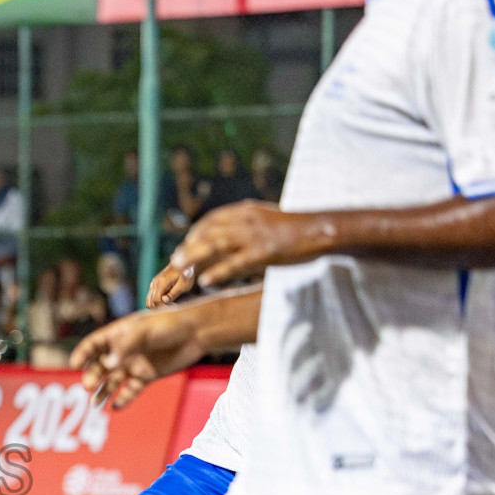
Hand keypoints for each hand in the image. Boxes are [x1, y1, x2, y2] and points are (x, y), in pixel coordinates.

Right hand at [69, 310, 208, 409]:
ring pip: (112, 381)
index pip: (93, 345)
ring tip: (94, 404)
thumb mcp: (143, 331)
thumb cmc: (168, 324)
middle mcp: (123, 351)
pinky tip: (115, 407)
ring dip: (103, 392)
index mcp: (118, 335)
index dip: (82, 354)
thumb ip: (124, 347)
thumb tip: (108, 365)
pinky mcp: (147, 376)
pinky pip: (131, 390)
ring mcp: (134, 364)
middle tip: (89, 386)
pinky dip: (123, 399)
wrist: (195, 332)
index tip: (74, 364)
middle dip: (92, 376)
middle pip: (100, 366)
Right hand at [146, 260, 197, 308]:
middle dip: (160, 308)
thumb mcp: (184, 285)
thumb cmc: (186, 274)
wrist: (184, 263)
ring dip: (157, 306)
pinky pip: (151, 297)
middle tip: (172, 307)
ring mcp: (153, 283)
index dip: (163, 307)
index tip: (174, 306)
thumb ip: (173, 293)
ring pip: (149, 301)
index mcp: (161, 282)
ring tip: (169, 304)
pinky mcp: (154, 284)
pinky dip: (157, 302)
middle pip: (150, 303)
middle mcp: (154, 283)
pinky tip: (167, 300)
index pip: (156, 301)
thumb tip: (164, 301)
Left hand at [171, 200, 326, 288]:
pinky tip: (206, 282)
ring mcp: (254, 235)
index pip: (209, 222)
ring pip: (215, 245)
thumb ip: (244, 228)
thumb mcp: (264, 222)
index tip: (181, 251)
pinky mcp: (265, 251)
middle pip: (206, 234)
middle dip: (187, 250)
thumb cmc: (294, 230)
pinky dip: (219, 272)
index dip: (192, 237)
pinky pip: (237, 263)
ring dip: (194, 257)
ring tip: (178, 269)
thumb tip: (225, 238)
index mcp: (244, 212)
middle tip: (172, 264)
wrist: (322, 229)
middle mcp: (244, 220)